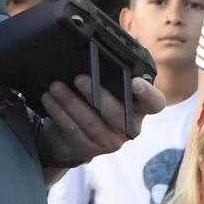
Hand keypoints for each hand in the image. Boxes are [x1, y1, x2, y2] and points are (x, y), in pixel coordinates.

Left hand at [39, 75, 167, 167]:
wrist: (69, 137)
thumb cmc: (91, 104)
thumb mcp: (103, 89)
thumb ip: (106, 76)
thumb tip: (92, 54)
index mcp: (139, 108)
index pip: (154, 103)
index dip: (147, 94)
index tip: (135, 82)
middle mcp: (129, 127)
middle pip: (117, 112)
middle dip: (95, 93)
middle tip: (78, 78)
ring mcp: (110, 142)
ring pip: (90, 121)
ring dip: (70, 101)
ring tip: (55, 86)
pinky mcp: (89, 150)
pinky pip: (73, 129)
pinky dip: (58, 112)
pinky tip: (49, 100)